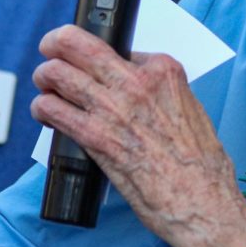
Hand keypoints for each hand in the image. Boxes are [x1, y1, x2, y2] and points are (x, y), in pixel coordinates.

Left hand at [30, 26, 245, 246]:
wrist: (202, 203)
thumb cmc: (201, 165)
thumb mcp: (189, 109)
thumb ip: (161, 92)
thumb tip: (136, 90)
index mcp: (164, 70)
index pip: (118, 45)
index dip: (99, 51)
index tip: (90, 58)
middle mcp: (136, 81)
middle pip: (78, 45)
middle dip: (57, 43)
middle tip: (49, 50)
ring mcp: (114, 108)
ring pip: (59, 74)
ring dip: (45, 76)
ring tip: (45, 83)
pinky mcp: (97, 137)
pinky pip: (55, 110)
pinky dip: (43, 108)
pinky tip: (44, 112)